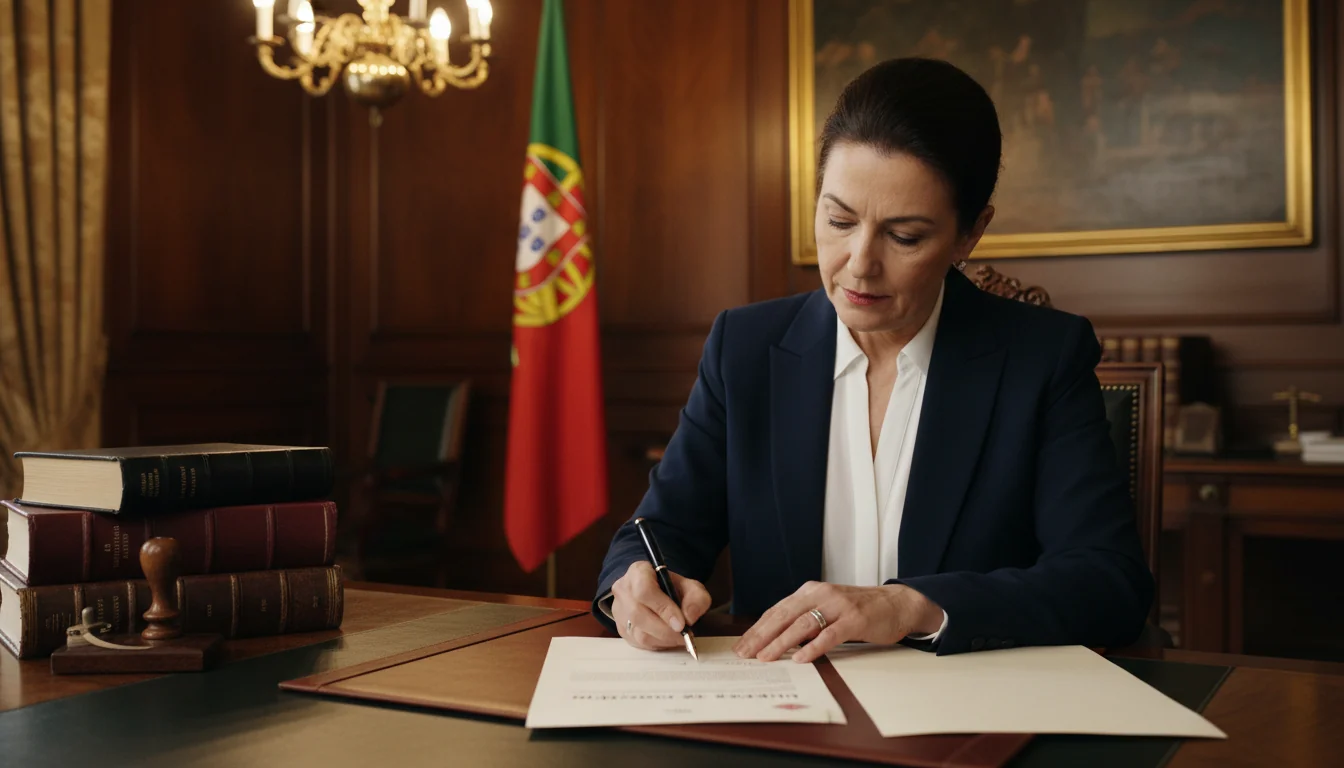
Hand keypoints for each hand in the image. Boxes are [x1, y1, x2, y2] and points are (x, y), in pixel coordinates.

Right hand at [611, 561, 711, 650]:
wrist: (660, 593)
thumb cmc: (673, 589)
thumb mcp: (691, 587)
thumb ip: (696, 599)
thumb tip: (689, 617)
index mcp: (639, 572)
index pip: (644, 590)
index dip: (663, 608)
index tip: (681, 623)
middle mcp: (624, 589)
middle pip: (638, 614)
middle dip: (665, 630)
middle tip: (684, 635)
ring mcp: (619, 610)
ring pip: (638, 632)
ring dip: (663, 639)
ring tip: (679, 638)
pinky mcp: (621, 628)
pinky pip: (638, 643)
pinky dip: (657, 645)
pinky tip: (668, 639)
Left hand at [733, 582, 942, 663]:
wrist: (896, 603)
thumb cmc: (858, 609)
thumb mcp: (827, 608)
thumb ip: (804, 619)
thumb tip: (775, 639)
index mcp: (810, 591)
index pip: (777, 610)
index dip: (757, 628)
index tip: (741, 645)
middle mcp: (821, 594)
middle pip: (784, 615)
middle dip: (761, 635)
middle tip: (745, 653)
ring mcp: (838, 606)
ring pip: (803, 624)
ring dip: (781, 642)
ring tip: (766, 657)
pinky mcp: (855, 619)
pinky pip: (830, 634)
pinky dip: (813, 647)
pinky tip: (800, 658)